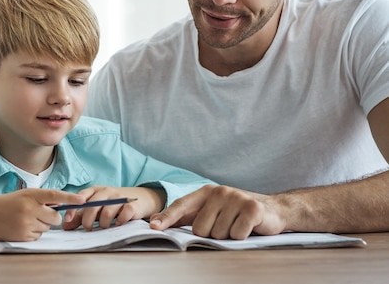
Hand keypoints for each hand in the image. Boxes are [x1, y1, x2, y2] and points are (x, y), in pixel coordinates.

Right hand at [0, 188, 83, 241]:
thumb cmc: (6, 204)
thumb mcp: (23, 195)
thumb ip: (41, 198)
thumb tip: (61, 204)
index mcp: (30, 194)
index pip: (54, 195)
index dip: (70, 198)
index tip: (82, 200)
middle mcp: (29, 208)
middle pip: (55, 217)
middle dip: (51, 218)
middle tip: (39, 214)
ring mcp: (26, 223)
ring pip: (47, 228)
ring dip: (40, 225)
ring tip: (25, 220)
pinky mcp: (23, 236)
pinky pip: (38, 237)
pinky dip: (33, 233)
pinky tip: (21, 227)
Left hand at [62, 186, 164, 230]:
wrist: (141, 198)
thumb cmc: (114, 205)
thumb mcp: (96, 208)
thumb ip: (80, 217)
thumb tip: (65, 227)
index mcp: (95, 190)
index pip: (80, 197)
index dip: (73, 209)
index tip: (67, 220)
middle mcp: (106, 191)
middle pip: (92, 205)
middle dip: (87, 220)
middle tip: (88, 229)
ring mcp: (119, 197)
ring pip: (107, 211)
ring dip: (104, 223)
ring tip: (105, 227)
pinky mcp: (131, 204)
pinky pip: (124, 213)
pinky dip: (120, 221)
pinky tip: (118, 224)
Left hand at [148, 185, 286, 238]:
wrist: (273, 209)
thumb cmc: (235, 213)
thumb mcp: (210, 211)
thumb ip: (184, 217)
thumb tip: (154, 221)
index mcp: (205, 192)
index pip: (181, 206)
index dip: (167, 217)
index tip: (154, 227)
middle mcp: (219, 191)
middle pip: (200, 228)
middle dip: (211, 234)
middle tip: (225, 226)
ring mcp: (236, 198)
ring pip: (218, 234)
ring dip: (227, 236)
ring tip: (237, 226)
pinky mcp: (252, 208)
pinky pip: (236, 235)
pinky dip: (241, 237)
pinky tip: (248, 228)